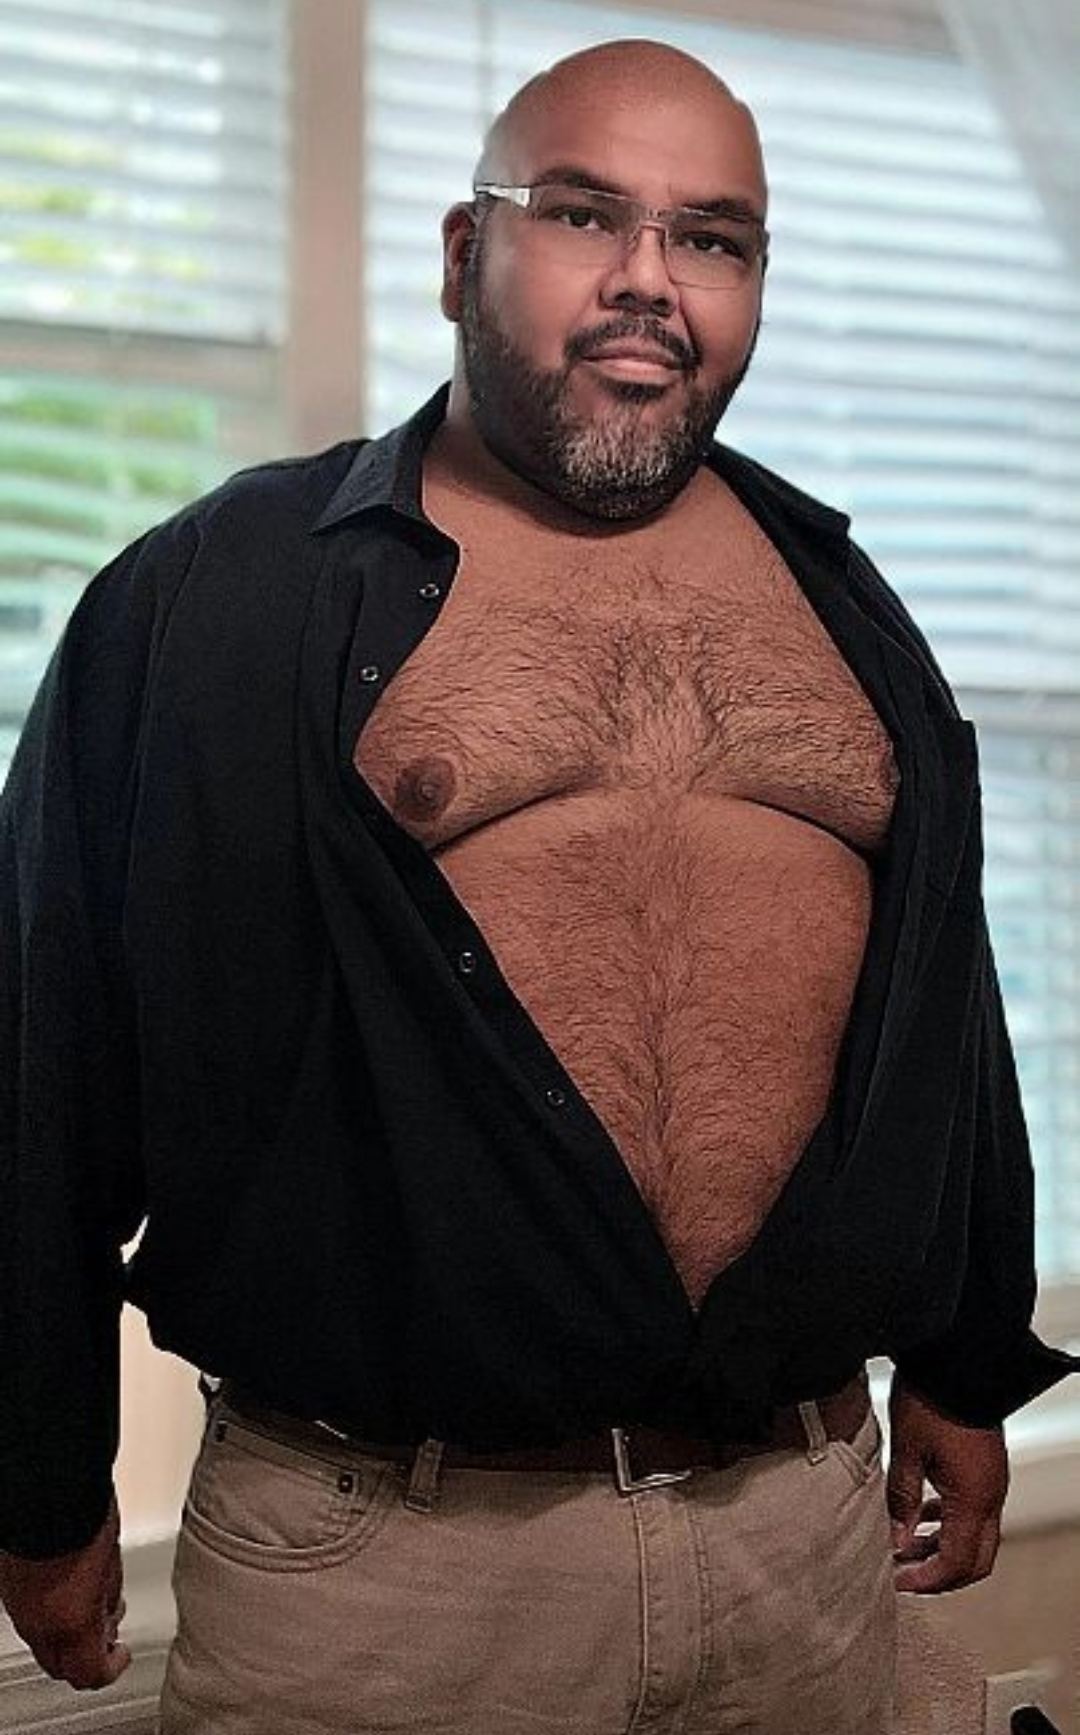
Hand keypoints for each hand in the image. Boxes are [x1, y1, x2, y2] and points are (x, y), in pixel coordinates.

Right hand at [0, 1496, 129, 1688]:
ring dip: (66, 1635)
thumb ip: (107, 1599)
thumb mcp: (112, 1564)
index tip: (121, 1655)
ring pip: (41, 1642)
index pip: (89, 1674)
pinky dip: (48, 1614)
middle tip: (107, 1635)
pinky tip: (66, 1590)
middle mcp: (37, 1623)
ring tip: (90, 1606)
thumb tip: (109, 1615)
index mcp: (70, 1623)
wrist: (45, 1488)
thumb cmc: (83, 1517)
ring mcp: (17, 1606)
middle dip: (85, 1657)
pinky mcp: (8, 1587)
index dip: (110, 1669)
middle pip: (60, 1667)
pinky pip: (28, 1616)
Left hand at [887, 1375, 1007, 1593]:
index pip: (957, 1564)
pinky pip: (973, 1512)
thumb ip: (902, 1502)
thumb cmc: (931, 1399)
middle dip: (939, 1573)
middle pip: (974, 1560)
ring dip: (942, 1548)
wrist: (958, 1359)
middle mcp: (990, 1497)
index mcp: (973, 1499)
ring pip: (975, 1537)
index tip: (898, 1582)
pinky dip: (949, 1524)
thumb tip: (896, 1543)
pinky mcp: (985, 1470)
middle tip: (904, 1573)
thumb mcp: (906, 1452)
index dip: (927, 1580)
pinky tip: (921, 1514)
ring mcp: (991, 1483)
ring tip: (904, 1545)